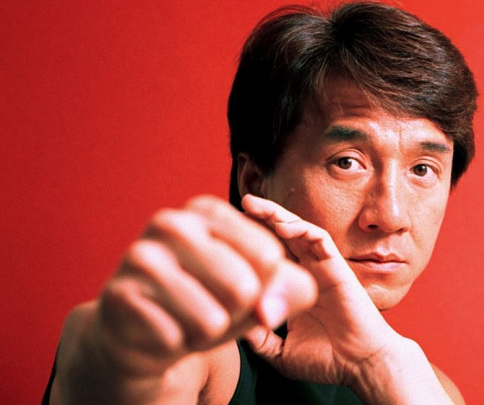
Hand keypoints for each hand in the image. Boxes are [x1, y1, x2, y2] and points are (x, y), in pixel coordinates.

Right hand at [94, 195, 317, 375]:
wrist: (147, 333)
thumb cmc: (211, 301)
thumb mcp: (260, 291)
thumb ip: (291, 290)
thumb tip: (269, 310)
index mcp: (207, 210)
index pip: (268, 256)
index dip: (263, 287)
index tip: (240, 285)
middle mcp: (171, 224)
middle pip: (244, 287)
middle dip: (238, 314)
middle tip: (214, 309)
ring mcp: (139, 257)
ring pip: (212, 319)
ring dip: (209, 334)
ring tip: (191, 321)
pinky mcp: (118, 296)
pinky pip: (175, 338)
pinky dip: (178, 345)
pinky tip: (164, 331)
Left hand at [241, 194, 402, 384]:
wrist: (361, 366)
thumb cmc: (326, 361)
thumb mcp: (279, 352)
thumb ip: (258, 339)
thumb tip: (231, 325)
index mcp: (294, 287)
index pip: (270, 254)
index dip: (251, 238)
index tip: (224, 229)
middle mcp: (308, 272)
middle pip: (282, 235)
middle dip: (261, 216)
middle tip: (240, 202)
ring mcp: (323, 268)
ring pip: (299, 230)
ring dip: (277, 215)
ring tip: (254, 206)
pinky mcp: (338, 267)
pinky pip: (321, 239)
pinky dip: (302, 228)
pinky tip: (282, 225)